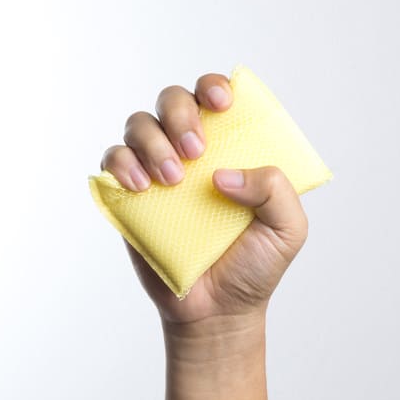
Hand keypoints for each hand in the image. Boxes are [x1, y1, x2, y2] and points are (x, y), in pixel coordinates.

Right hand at [99, 73, 308, 329]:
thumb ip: (276, 191)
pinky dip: (121, 164)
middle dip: (180, 114)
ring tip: (172, 178)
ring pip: (139, 124)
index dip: (213, 88)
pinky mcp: (130, 196)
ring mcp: (159, 171)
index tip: (222, 105)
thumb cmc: (256, 265)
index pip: (216, 98)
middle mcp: (193, 152)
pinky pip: (112, 160)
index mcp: (233, 149)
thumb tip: (224, 173)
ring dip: (152, 141)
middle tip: (196, 152)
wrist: (219, 311)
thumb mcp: (288, 230)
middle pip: (173, 100)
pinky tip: (142, 187)